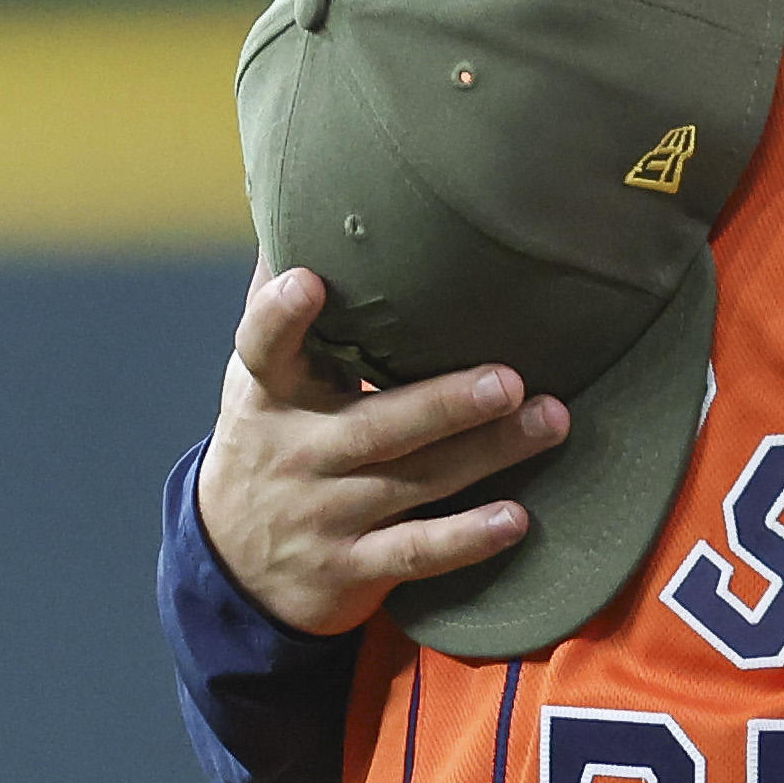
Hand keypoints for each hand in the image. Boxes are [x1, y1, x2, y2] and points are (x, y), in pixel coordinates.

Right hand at [194, 262, 570, 632]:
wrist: (232, 570)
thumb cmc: (267, 443)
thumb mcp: (255, 382)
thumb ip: (281, 309)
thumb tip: (295, 212)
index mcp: (269, 395)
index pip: (262, 348)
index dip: (280, 316)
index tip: (309, 280)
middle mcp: (296, 455)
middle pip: (374, 425)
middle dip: (443, 403)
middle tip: (508, 379)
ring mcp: (324, 515)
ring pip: (413, 482)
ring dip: (487, 454)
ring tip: (551, 421)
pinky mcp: (352, 568)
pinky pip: (415, 552)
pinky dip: (465, 539)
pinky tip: (516, 520)